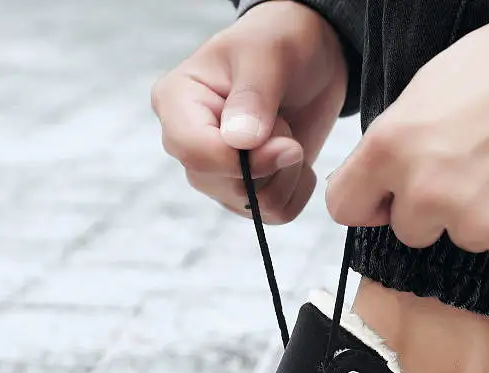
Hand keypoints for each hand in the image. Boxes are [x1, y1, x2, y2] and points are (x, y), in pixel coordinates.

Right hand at [151, 1, 347, 222]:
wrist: (311, 61)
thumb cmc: (281, 42)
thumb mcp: (269, 52)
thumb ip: (254, 95)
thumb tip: (240, 142)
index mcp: (177, 102)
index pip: (192, 150)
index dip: (239, 158)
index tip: (283, 141)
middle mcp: (189, 145)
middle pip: (224, 185)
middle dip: (269, 160)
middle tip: (283, 120)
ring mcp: (217, 175)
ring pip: (254, 206)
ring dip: (286, 172)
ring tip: (286, 132)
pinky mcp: (246, 194)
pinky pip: (276, 214)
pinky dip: (297, 188)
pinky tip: (295, 158)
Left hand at [326, 11, 488, 260]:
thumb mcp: (424, 94)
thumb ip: (390, 149)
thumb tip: (375, 188)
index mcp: (390, 151)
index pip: (344, 208)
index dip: (368, 202)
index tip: (386, 197)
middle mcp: (425, 194)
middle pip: (407, 231)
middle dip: (430, 209)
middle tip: (470, 167)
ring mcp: (473, 222)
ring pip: (458, 238)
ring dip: (477, 214)